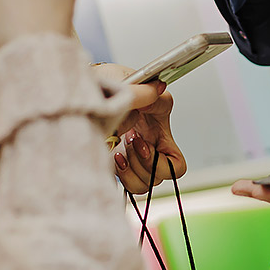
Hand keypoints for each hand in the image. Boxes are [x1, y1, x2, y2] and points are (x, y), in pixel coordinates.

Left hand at [92, 65, 185, 193]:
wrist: (92, 89)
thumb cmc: (115, 85)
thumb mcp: (136, 84)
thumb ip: (147, 92)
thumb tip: (157, 89)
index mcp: (161, 136)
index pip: (177, 167)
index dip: (165, 164)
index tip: (146, 142)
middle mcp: (148, 153)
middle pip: (157, 179)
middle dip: (142, 161)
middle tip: (131, 139)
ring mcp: (131, 162)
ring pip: (140, 186)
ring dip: (130, 169)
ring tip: (121, 147)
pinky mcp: (113, 167)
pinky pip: (121, 185)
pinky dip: (118, 174)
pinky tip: (113, 155)